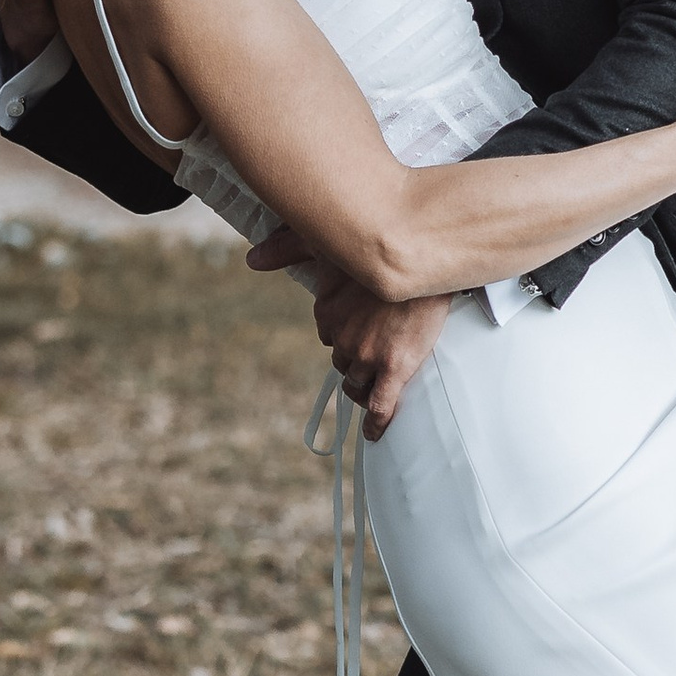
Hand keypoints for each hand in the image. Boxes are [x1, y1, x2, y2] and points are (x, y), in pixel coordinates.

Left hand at [248, 237, 450, 437]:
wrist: (425, 258)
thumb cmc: (378, 247)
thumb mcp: (326, 243)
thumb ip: (286, 248)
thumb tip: (250, 260)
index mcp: (326, 311)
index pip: (329, 335)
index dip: (344, 335)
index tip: (359, 331)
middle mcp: (342, 337)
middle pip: (343, 363)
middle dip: (354, 363)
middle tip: (374, 357)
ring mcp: (368, 355)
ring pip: (358, 384)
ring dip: (364, 388)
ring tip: (377, 388)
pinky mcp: (395, 367)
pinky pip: (381, 404)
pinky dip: (377, 421)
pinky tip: (374, 432)